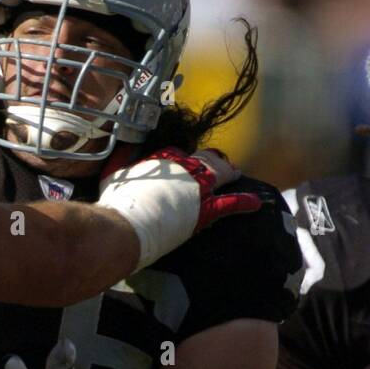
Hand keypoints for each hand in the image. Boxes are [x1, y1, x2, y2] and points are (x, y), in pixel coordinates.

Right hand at [96, 146, 261, 268]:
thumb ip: (121, 156)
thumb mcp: (113, 172)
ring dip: (228, 172)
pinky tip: (256, 203)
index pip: (180, 154)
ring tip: (235, 174)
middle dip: (211, 161)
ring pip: (220, 174)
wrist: (126, 226)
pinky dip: (244, 202)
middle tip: (216, 163)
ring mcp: (198, 187)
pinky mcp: (205, 209)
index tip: (182, 163)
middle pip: (205, 159)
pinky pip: (230, 203)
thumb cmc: (117, 202)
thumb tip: (122, 142)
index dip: (183, 160)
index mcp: (164, 158)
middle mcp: (185, 167)